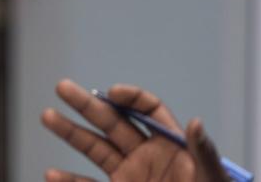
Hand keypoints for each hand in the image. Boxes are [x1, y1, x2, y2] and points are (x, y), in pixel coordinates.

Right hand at [41, 79, 226, 181]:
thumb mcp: (212, 178)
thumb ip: (203, 152)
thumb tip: (196, 123)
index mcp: (171, 145)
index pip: (148, 110)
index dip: (130, 98)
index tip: (111, 93)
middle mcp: (146, 155)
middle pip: (113, 122)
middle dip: (87, 104)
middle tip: (62, 87)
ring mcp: (130, 175)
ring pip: (95, 148)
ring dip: (71, 132)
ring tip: (47, 115)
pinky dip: (69, 181)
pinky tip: (52, 174)